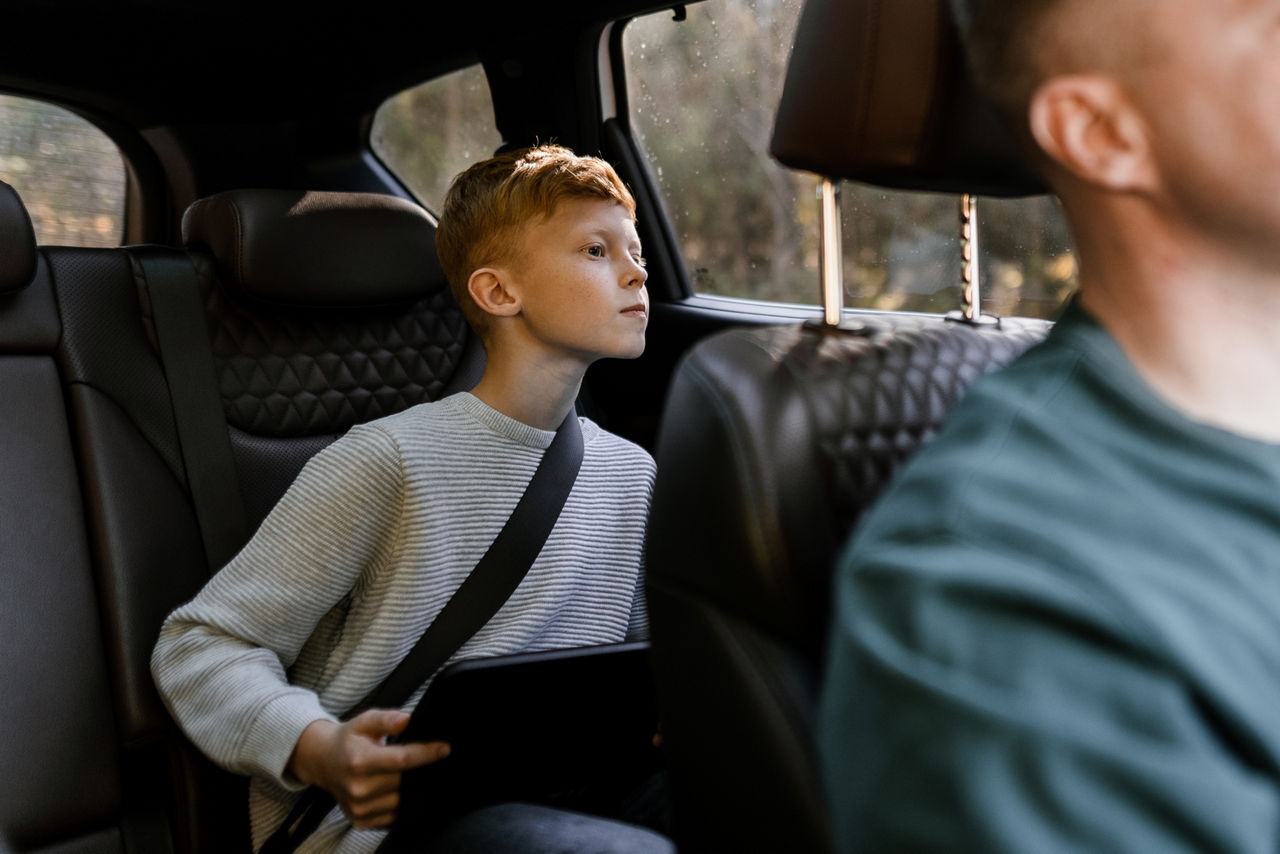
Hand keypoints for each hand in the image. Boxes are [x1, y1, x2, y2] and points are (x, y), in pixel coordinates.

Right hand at [288, 709, 449, 828]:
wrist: (324, 762)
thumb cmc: (349, 740)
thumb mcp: (365, 721)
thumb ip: (387, 719)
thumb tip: (407, 720)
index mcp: (359, 761)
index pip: (401, 760)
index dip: (426, 754)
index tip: (444, 749)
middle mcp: (358, 788)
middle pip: (404, 782)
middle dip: (422, 771)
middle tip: (432, 760)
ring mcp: (359, 807)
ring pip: (401, 801)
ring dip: (413, 789)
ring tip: (414, 775)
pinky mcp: (361, 820)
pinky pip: (393, 816)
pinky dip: (401, 804)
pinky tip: (402, 790)